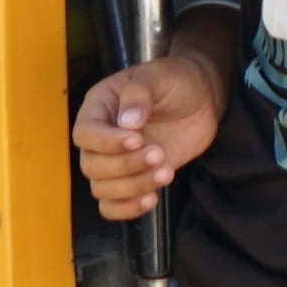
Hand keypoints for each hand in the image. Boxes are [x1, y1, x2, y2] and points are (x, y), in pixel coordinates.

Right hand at [72, 45, 225, 221]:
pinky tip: (152, 198)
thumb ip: (140, 94)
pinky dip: (128, 209)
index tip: (138, 140)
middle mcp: (101, 137)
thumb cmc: (176, 80)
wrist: (201, 98)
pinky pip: (112, 206)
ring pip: (102, 189)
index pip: (85, 133)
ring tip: (166, 172)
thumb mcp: (158, 76)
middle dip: (126, 166)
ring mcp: (116, 161)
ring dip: (133, 187)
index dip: (107, 142)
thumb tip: (127, 122)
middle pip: (92, 166)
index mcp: (99, 107)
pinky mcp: (133, 178)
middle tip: (159, 153)